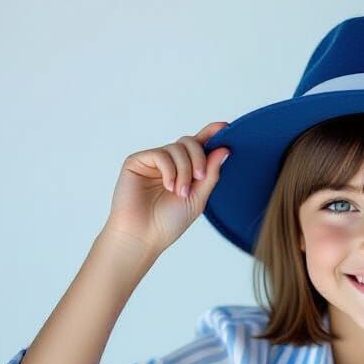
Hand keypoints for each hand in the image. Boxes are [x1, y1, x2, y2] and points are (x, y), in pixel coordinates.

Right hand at [104, 121, 230, 255]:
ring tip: (179, 193)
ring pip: (177, 148)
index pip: (199, 146)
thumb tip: (224, 149)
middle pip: (190, 142)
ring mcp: (153, 161)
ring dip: (184, 170)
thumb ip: (211, 174)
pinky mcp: (137, 161)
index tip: (225, 126)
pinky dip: (170, 170)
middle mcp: (170, 163)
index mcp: (185, 171)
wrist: (143, 236)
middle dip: (199, 158)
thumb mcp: (198, 198)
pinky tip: (168, 187)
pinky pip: (161, 154)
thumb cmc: (169, 222)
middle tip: (199, 178)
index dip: (211, 134)